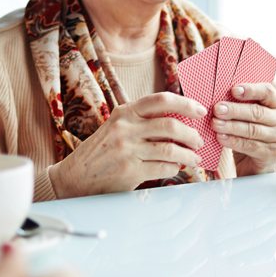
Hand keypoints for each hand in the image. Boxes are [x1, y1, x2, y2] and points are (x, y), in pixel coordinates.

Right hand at [51, 92, 205, 197]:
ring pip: (170, 149)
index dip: (185, 103)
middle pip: (170, 125)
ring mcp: (127, 150)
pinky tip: (176, 168)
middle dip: (191, 134)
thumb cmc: (102, 149)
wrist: (75, 176)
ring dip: (188, 155)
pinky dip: (175, 168)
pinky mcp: (129, 171)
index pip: (160, 100)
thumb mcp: (117, 126)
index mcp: (124, 112)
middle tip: (199, 140)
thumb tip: (181, 120)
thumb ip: (143, 120)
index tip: (200, 110)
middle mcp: (125, 128)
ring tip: (195, 158)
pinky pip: (163, 168)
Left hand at [214, 83, 275, 176]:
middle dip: (235, 110)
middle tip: (217, 108)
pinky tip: (220, 137)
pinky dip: (233, 141)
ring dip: (231, 126)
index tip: (233, 89)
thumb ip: (245, 103)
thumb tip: (224, 88)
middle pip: (258, 112)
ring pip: (252, 129)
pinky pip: (250, 146)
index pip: (268, 92)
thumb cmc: (253, 137)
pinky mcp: (273, 155)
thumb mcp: (252, 118)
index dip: (251, 90)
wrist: (259, 166)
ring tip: (215, 123)